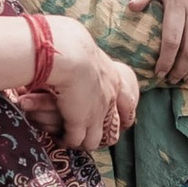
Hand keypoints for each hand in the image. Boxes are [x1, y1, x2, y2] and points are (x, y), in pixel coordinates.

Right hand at [35, 19, 139, 153]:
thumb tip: (76, 46)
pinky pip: (76, 140)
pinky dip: (68, 141)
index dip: (125, 113)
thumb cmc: (71, 44)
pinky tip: (60, 139)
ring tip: (73, 139)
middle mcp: (109, 99)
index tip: (122, 120)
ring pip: (94, 139)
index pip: (127, 101)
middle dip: (107, 133)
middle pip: (115, 125)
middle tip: (93, 135)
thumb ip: (86, 56)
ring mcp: (96, 113)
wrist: (70, 53)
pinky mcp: (80, 122)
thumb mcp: (86, 50)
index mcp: (113, 79)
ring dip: (83, 140)